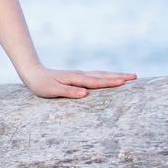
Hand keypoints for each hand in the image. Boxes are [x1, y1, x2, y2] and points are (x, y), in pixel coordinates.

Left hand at [21, 64, 136, 98]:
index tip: (125, 82)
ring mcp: (80, 75)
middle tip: (135, 76)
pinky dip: (106, 76)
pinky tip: (110, 78)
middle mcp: (80, 75)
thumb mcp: (52, 90)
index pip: (96, 81)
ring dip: (115, 75)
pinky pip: (96, 76)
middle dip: (119, 76)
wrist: (33, 73)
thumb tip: (85, 94)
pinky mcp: (77, 77)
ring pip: (101, 74)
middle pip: (103, 75)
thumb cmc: (41, 84)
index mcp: (76, 79)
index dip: (110, 82)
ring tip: (128, 77)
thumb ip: (69, 92)